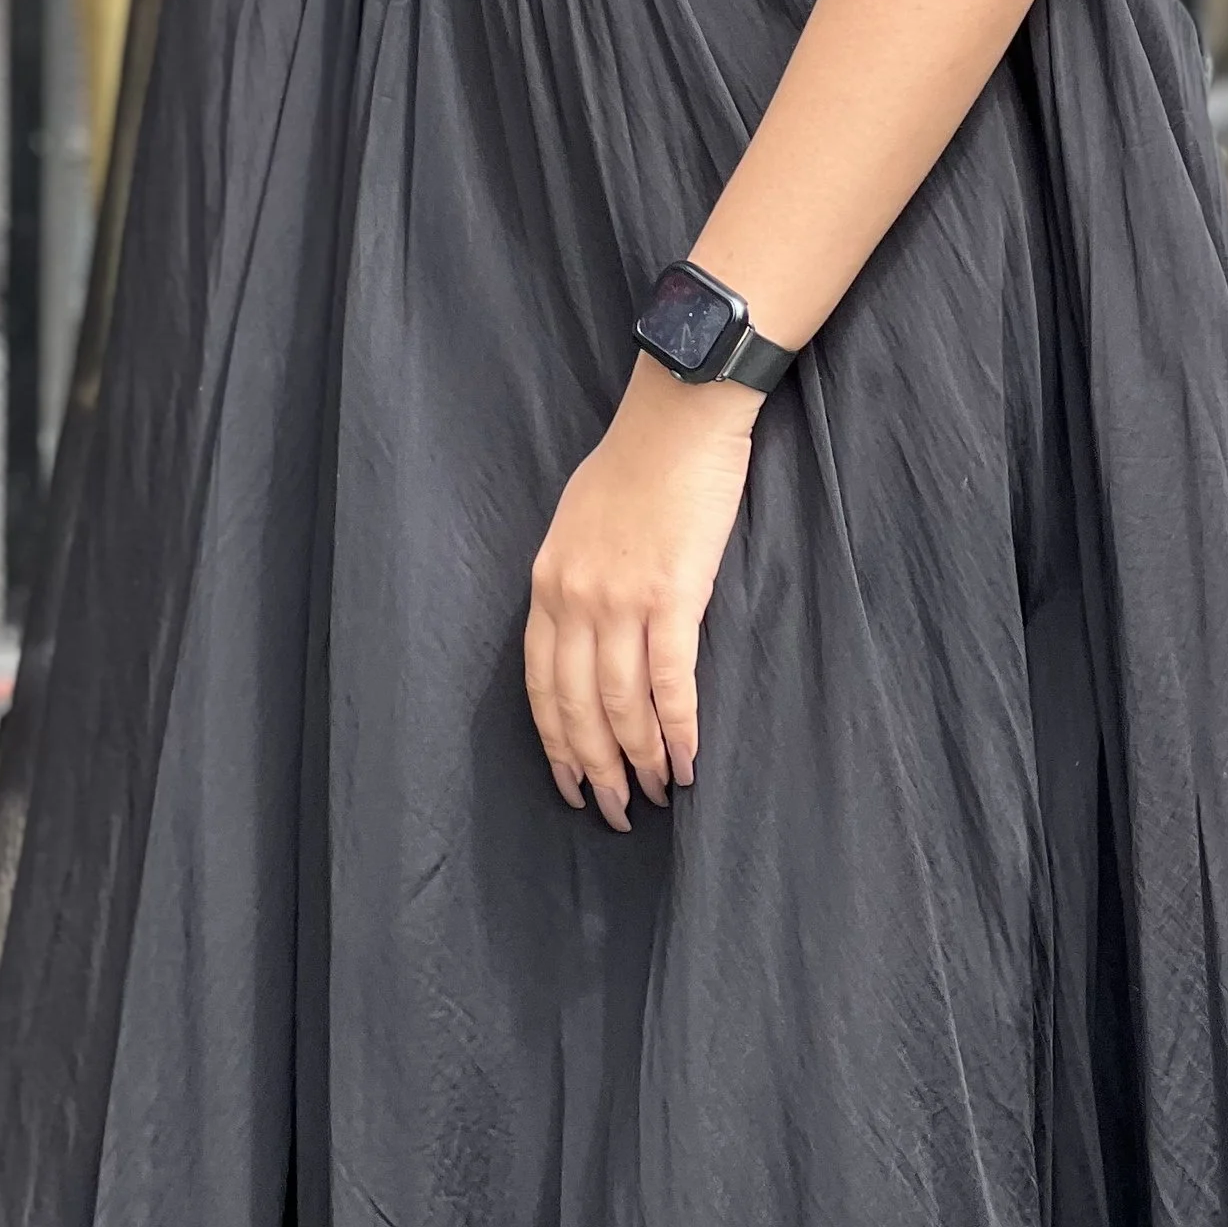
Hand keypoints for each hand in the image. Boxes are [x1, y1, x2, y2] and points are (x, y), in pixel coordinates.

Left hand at [525, 357, 760, 827]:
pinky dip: (677, 730)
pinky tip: (687, 761)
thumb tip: (582, 630)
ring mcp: (621, 600)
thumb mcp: (578, 521)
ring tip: (657, 795)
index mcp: (547, 583)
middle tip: (616, 812)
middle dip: (595, 769)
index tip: (571, 784)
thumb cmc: (637, 460)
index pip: (539, 684)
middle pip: (576, 707)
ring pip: (621, 704)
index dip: (555, 743)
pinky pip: (670, 682)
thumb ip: (573, 578)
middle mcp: (574, 599)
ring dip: (640, 760)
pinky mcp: (673, 595)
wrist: (681, 414)